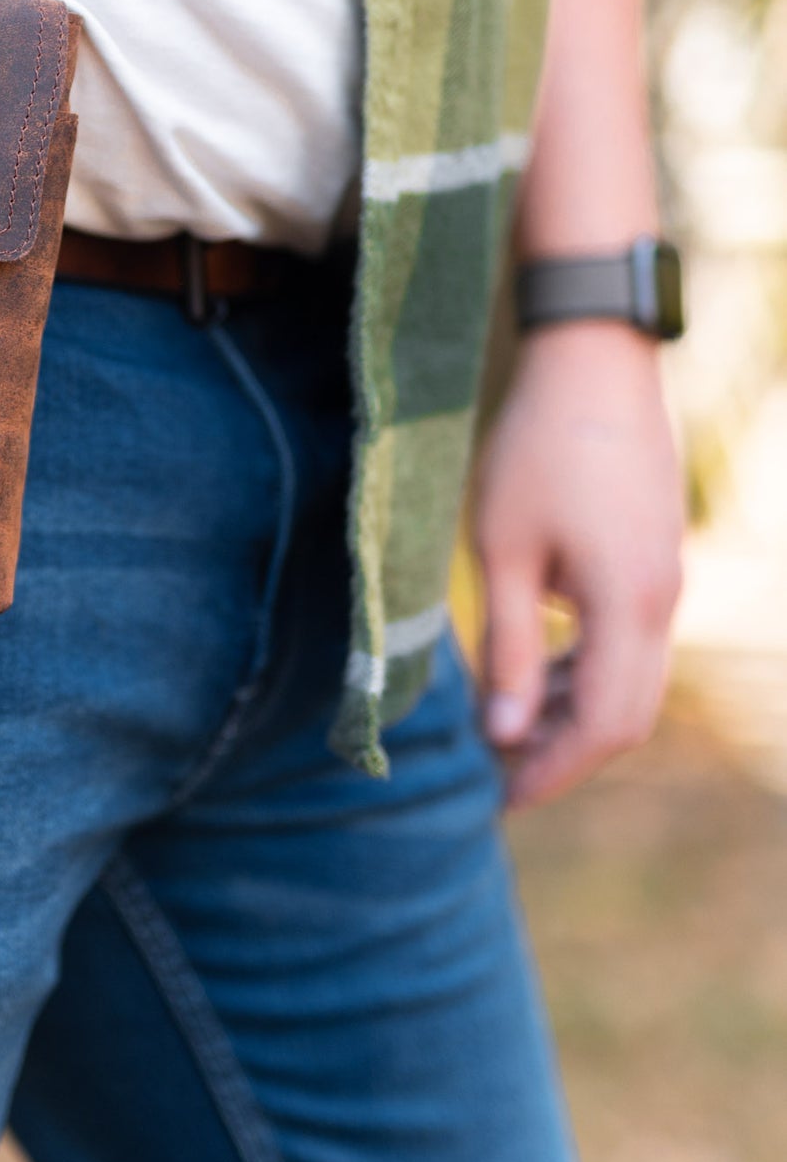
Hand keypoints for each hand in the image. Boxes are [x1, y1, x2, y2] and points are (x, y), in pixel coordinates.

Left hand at [472, 321, 683, 807]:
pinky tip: (532, 669)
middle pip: (626, 716)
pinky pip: (625, 642)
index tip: (500, 799)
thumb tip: (502, 733)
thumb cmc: (535, 449)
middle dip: (563, 754)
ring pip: (629, 681)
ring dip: (570, 712)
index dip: (552, 771)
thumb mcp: (502, 550)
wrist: (594, 363)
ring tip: (502, 725)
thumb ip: (506, 645)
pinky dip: (582, 670)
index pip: (604, 726)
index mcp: (628, 605)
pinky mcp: (651, 560)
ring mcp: (664, 581)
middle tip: (496, 775)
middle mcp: (661, 603)